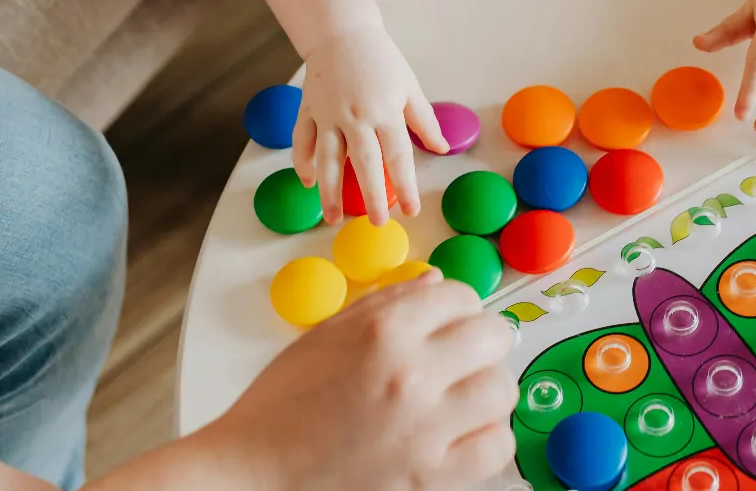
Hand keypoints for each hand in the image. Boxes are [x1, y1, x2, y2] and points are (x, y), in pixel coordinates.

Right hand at [199, 273, 517, 490]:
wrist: (254, 475)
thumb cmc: (281, 408)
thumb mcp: (326, 335)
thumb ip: (388, 303)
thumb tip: (436, 283)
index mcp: (382, 332)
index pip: (459, 295)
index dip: (456, 307)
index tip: (448, 322)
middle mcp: (410, 375)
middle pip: (493, 336)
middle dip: (481, 341)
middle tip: (462, 357)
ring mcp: (426, 430)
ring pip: (501, 390)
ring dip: (486, 390)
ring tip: (460, 398)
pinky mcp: (432, 478)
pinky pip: (496, 446)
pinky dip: (485, 438)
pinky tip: (459, 435)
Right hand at [296, 23, 445, 224]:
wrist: (341, 31)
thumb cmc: (380, 59)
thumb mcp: (408, 86)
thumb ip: (424, 120)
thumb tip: (441, 148)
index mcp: (385, 110)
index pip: (398, 156)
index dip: (405, 185)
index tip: (411, 209)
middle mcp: (356, 116)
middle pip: (364, 164)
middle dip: (371, 197)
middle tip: (378, 223)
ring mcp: (328, 114)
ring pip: (328, 159)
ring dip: (329, 191)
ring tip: (333, 219)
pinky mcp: (307, 110)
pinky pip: (302, 141)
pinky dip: (303, 163)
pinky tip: (308, 183)